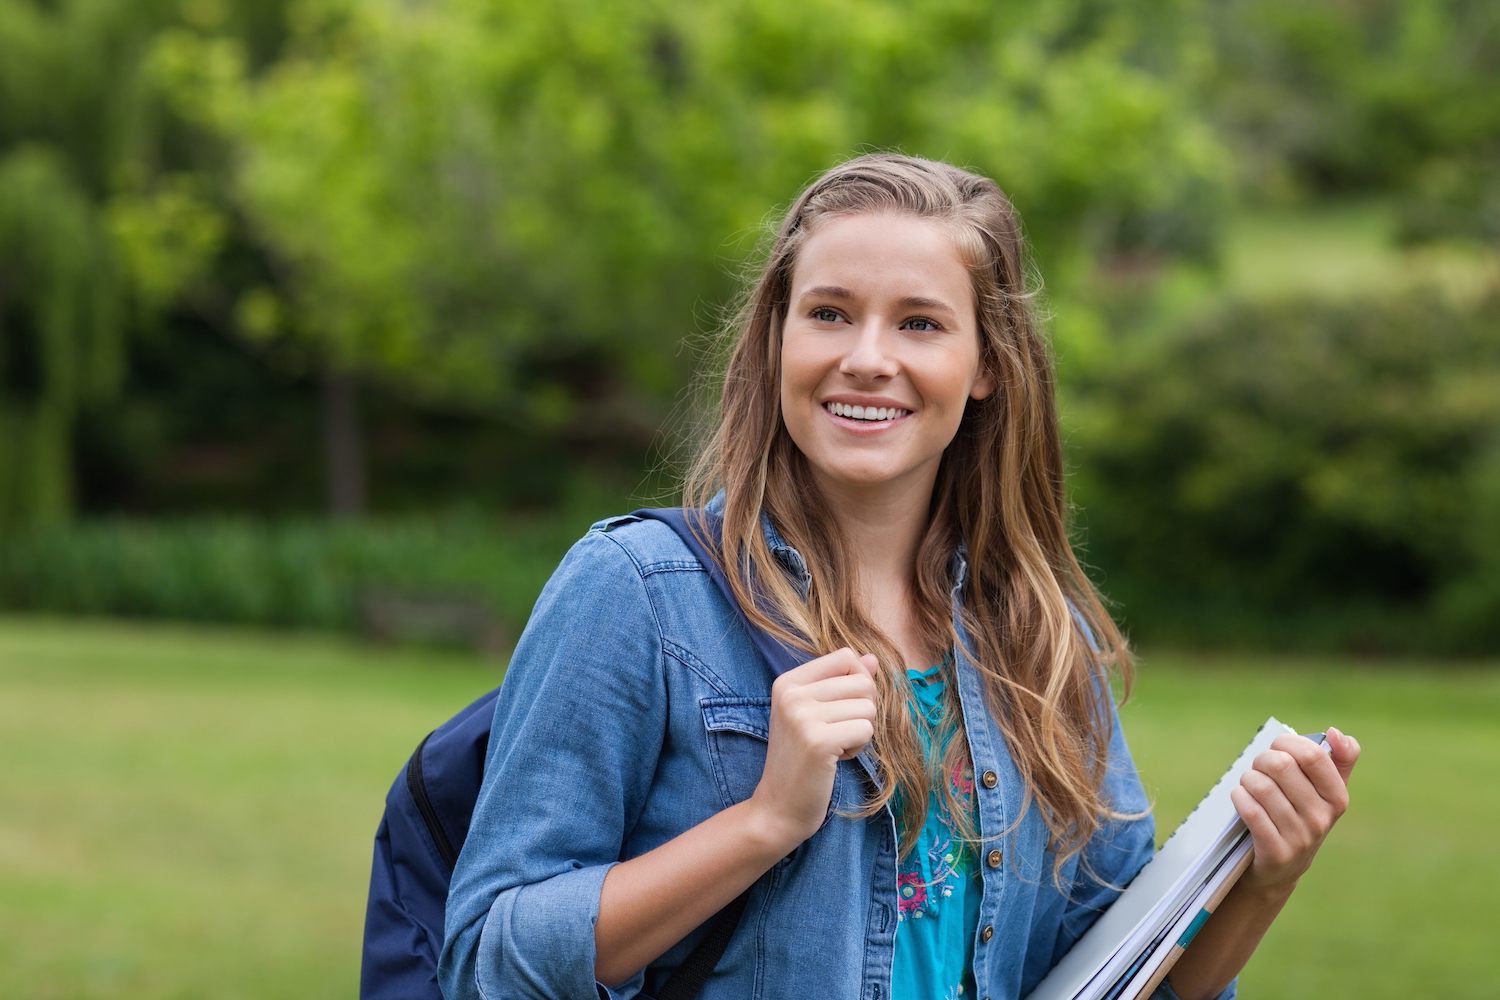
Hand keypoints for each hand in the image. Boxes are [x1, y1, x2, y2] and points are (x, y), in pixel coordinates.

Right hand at [747, 647, 878, 849]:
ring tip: (834, 747)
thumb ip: (843, 682)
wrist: (778, 807)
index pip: (845, 657)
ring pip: (868, 707)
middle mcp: (792, 694)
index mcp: (787, 682)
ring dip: (860, 731)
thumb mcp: (815, 713)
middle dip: (861, 711)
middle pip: (862, 682)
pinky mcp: (819, 741)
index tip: (839, 710)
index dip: (857, 684)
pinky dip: (859, 748)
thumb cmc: (801, 760)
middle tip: (836, 734)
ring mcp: (803, 716)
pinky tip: (836, 759)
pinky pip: (866, 729)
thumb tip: (873, 658)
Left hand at [1231, 726, 1360, 895]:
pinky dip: (1240, 797)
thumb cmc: (1300, 816)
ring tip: (1249, 784)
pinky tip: (1241, 798)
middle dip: (1262, 759)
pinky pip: (1251, 811)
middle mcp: (1322, 818)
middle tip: (1259, 768)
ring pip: (1262, 786)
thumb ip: (1339, 759)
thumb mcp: (1324, 792)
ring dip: (1248, 779)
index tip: (1278, 748)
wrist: (1281, 868)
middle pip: (1281, 765)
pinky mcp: (1276, 852)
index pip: (1312, 755)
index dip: (1286, 743)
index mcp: (1337, 798)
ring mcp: (1300, 837)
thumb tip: (1338, 733)